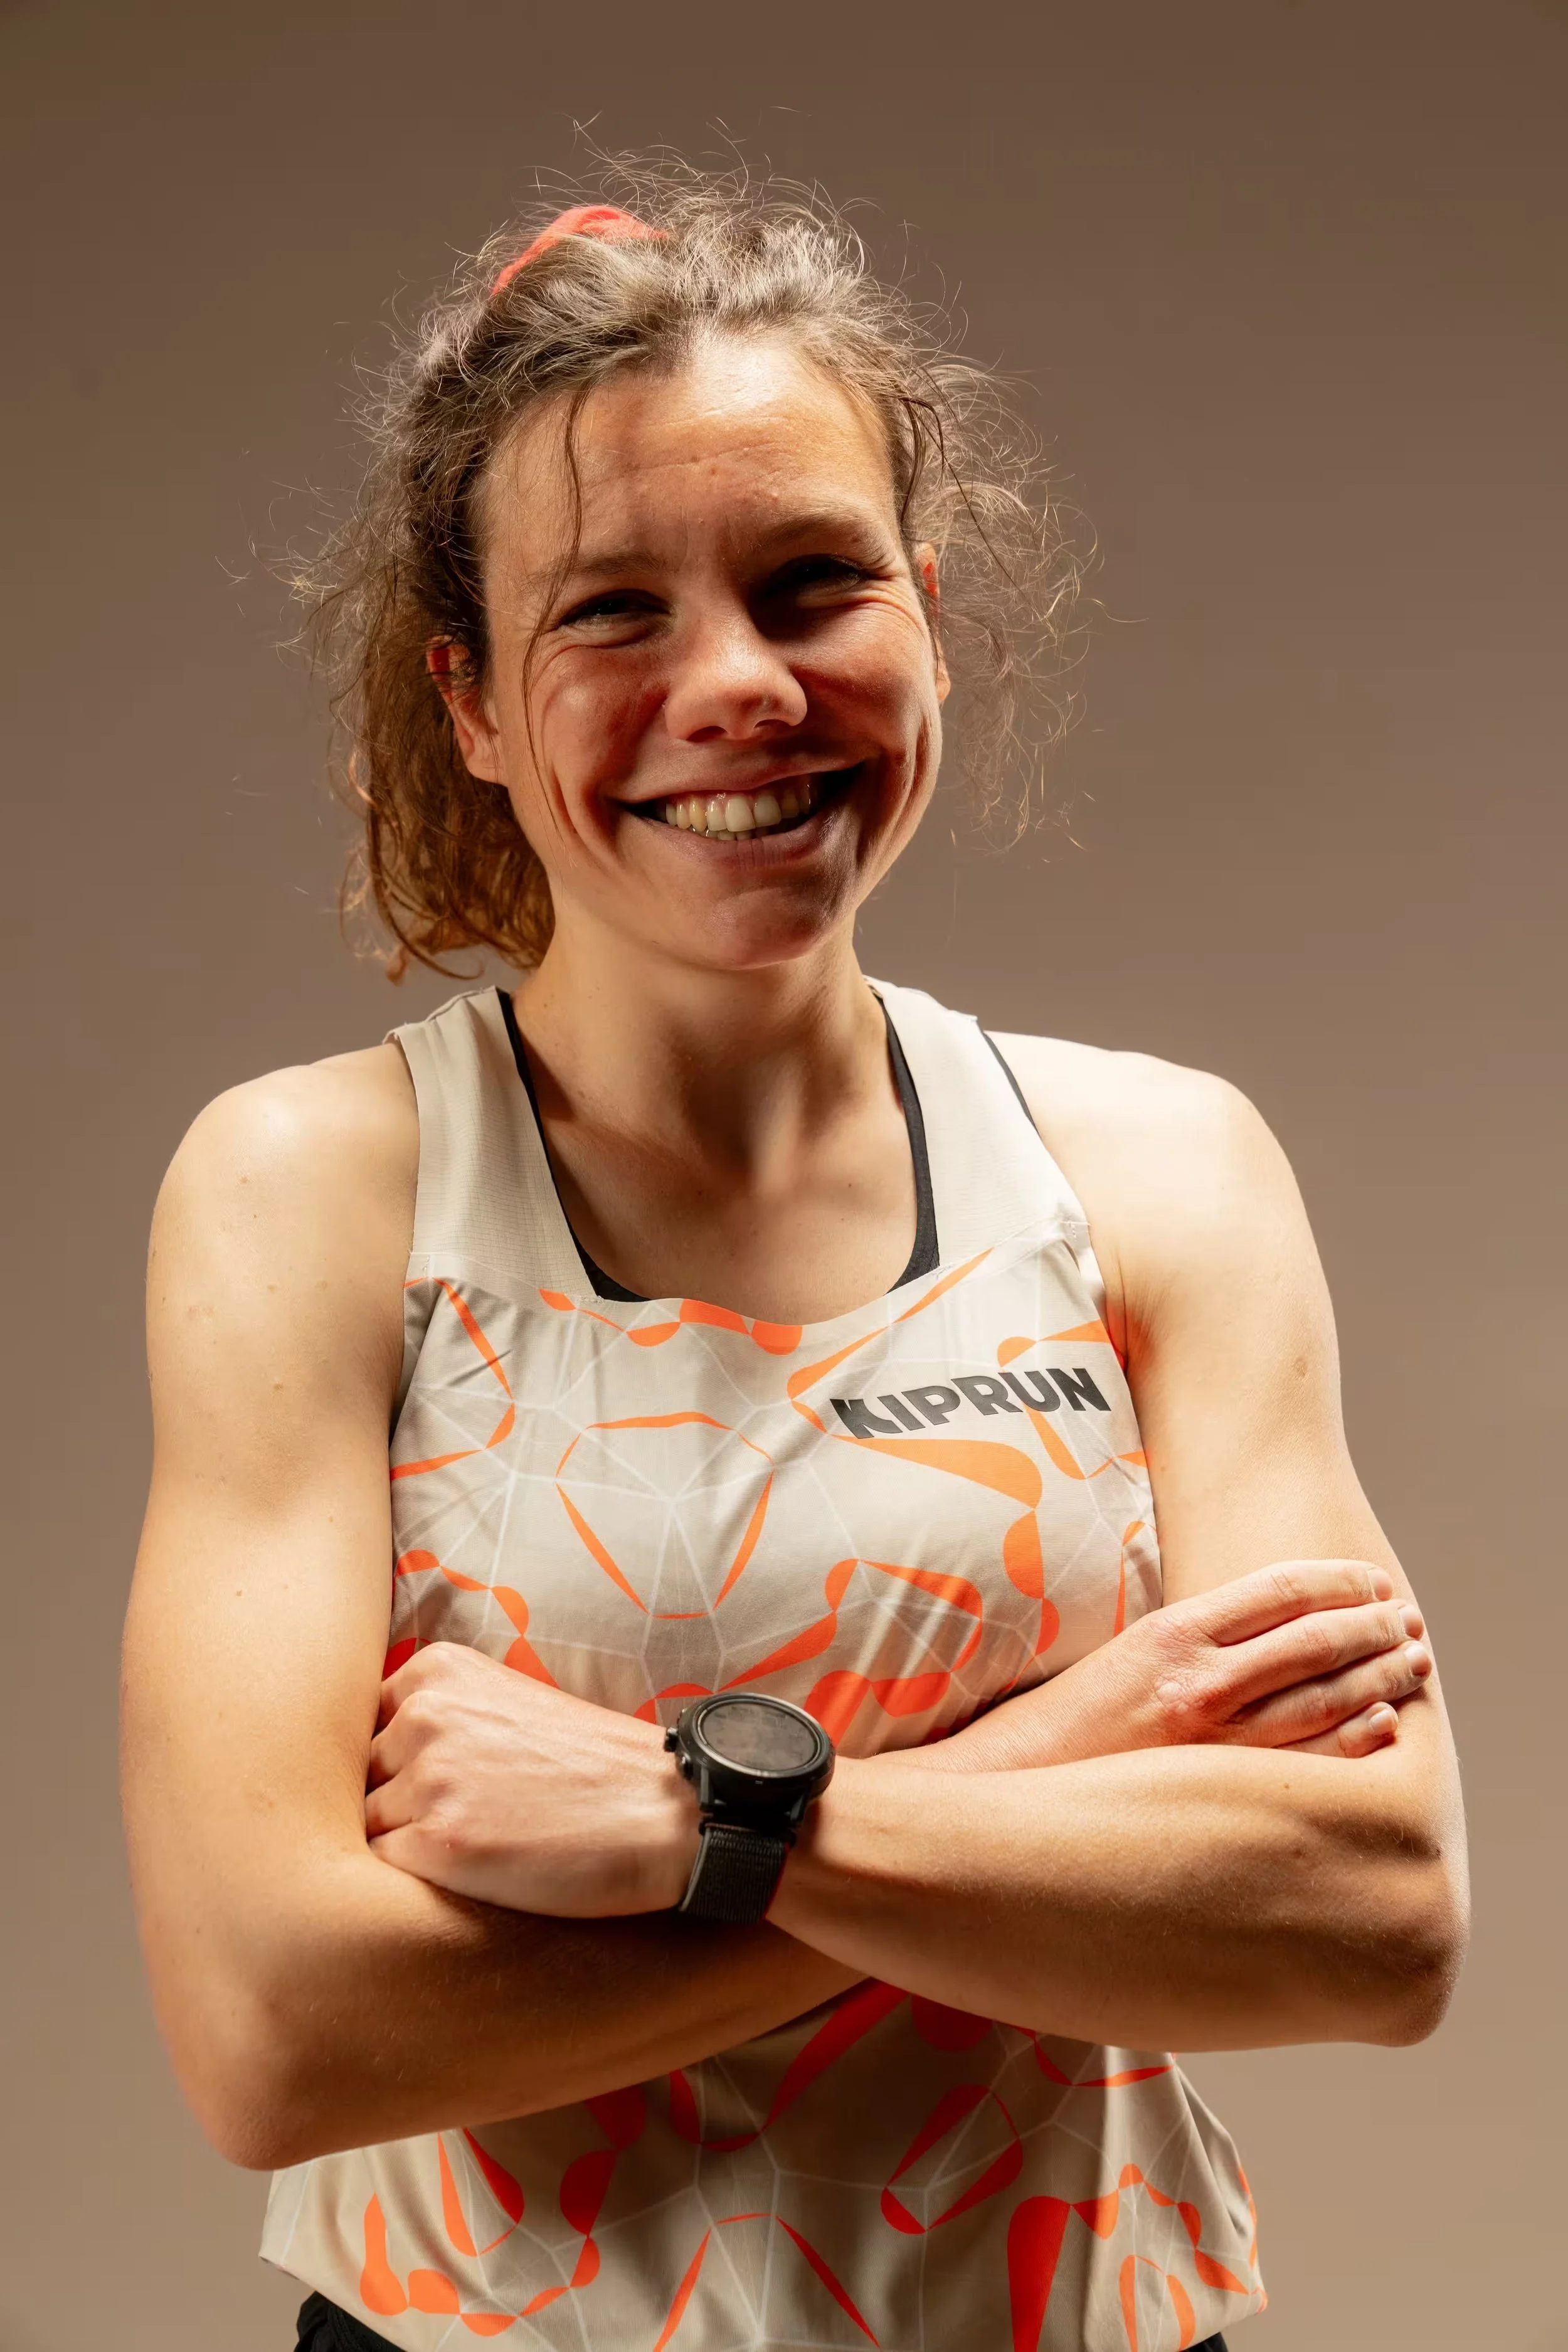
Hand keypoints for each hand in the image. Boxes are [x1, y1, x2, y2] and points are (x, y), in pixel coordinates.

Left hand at [364, 1645, 699, 1915]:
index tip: (433, 1786)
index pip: (364, 1727)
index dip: (391, 1767)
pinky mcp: (441, 1843)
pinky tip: (466, 1879)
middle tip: (457, 1826)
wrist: (660, 1812)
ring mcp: (429, 1778)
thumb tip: (364, 1762)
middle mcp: (424, 1715)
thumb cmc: (586, 1766)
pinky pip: (384, 1872)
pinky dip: (414, 1884)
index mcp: (437, 1671)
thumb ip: (436, 1715)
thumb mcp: (503, 1704)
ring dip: (401, 1849)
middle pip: (359, 1779)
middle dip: (392, 1808)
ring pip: (366, 1828)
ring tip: (469, 1853)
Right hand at [909, 1559, 1432, 1775]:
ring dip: (1378, 1675)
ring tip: (1411, 1662)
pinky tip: (1385, 1724)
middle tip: (1408, 1624)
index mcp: (1172, 1632)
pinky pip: (1306, 1761)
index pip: (1279, 1589)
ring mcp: (1212, 1740)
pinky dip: (1355, 1739)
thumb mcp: (1126, 1654)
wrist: (1009, 1792)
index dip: (1338, 1580)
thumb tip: (1265, 1628)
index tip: (1372, 1582)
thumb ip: (1193, 1639)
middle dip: (1372, 1627)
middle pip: (1314, 1640)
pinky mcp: (1216, 1792)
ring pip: (1323, 1698)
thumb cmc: (1068, 1723)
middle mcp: (1198, 1679)